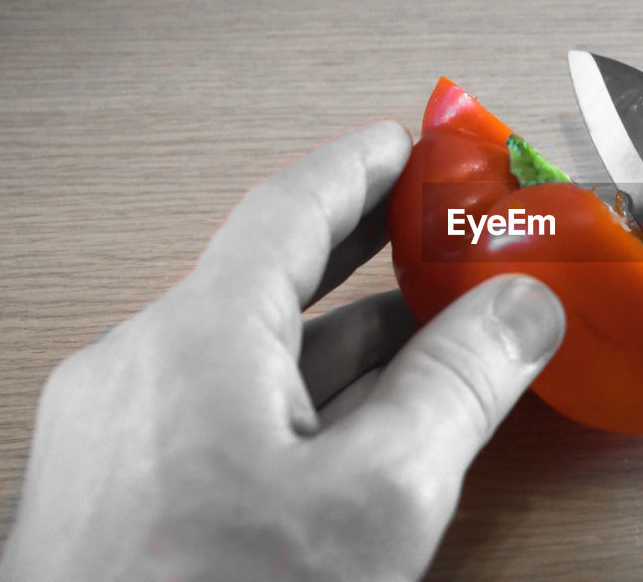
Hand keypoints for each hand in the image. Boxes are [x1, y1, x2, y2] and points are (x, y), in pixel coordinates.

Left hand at [0, 121, 565, 581]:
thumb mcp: (377, 499)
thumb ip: (459, 386)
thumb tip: (523, 308)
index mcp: (195, 340)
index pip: (289, 208)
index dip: (363, 166)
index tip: (413, 143)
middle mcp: (140, 369)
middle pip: (268, 274)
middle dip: (360, 245)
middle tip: (427, 218)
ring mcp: (120, 433)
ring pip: (248, 349)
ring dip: (340, 333)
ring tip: (423, 322)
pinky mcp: (119, 491)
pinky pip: (221, 405)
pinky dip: (297, 395)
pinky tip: (352, 422)